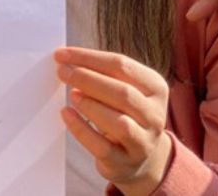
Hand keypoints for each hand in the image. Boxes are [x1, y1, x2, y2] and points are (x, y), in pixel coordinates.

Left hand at [54, 47, 172, 195]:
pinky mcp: (125, 163)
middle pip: (122, 93)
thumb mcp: (126, 90)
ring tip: (71, 94)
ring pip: (119, 123)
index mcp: (156, 88)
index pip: (122, 65)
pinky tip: (67, 114)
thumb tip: (68, 61)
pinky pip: (102, 147)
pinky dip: (81, 129)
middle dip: (88, 79)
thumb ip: (104, 75)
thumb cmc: (126, 114)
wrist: (142, 158)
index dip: (89, 58)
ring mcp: (143, 141)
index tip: (62, 54)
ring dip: (91, 105)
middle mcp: (154, 115)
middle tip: (63, 72)